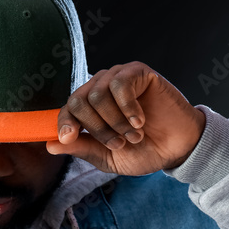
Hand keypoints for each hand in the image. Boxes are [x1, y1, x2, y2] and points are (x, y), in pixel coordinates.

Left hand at [45, 62, 205, 175]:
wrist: (178, 147)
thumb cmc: (144, 150)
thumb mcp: (107, 156)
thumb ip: (81, 148)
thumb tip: (51, 144)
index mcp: (90, 109)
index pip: (67, 110)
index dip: (64, 124)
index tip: (68, 138)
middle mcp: (100, 89)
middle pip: (78, 101)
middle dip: (96, 129)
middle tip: (118, 143)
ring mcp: (117, 78)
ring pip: (97, 95)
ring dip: (116, 122)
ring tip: (134, 135)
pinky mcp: (137, 72)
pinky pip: (119, 85)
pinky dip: (128, 108)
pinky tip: (140, 121)